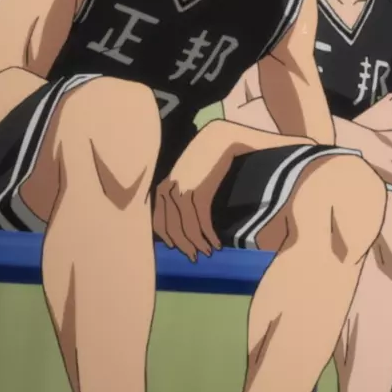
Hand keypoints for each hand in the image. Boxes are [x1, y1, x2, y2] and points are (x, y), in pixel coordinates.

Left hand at [153, 122, 236, 260]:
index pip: (160, 210)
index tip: (176, 246)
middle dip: (182, 243)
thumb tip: (192, 205)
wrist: (231, 133)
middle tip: (194, 257)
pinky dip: (207, 234)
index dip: (167, 231)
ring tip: (208, 252)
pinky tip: (216, 242)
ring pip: (184, 224)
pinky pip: (199, 218)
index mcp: (170, 175)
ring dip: (196, 242)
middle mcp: (171, 181)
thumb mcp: (202, 163)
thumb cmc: (220, 144)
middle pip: (169, 221)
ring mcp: (182, 185)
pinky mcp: (197, 188)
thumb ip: (196, 181)